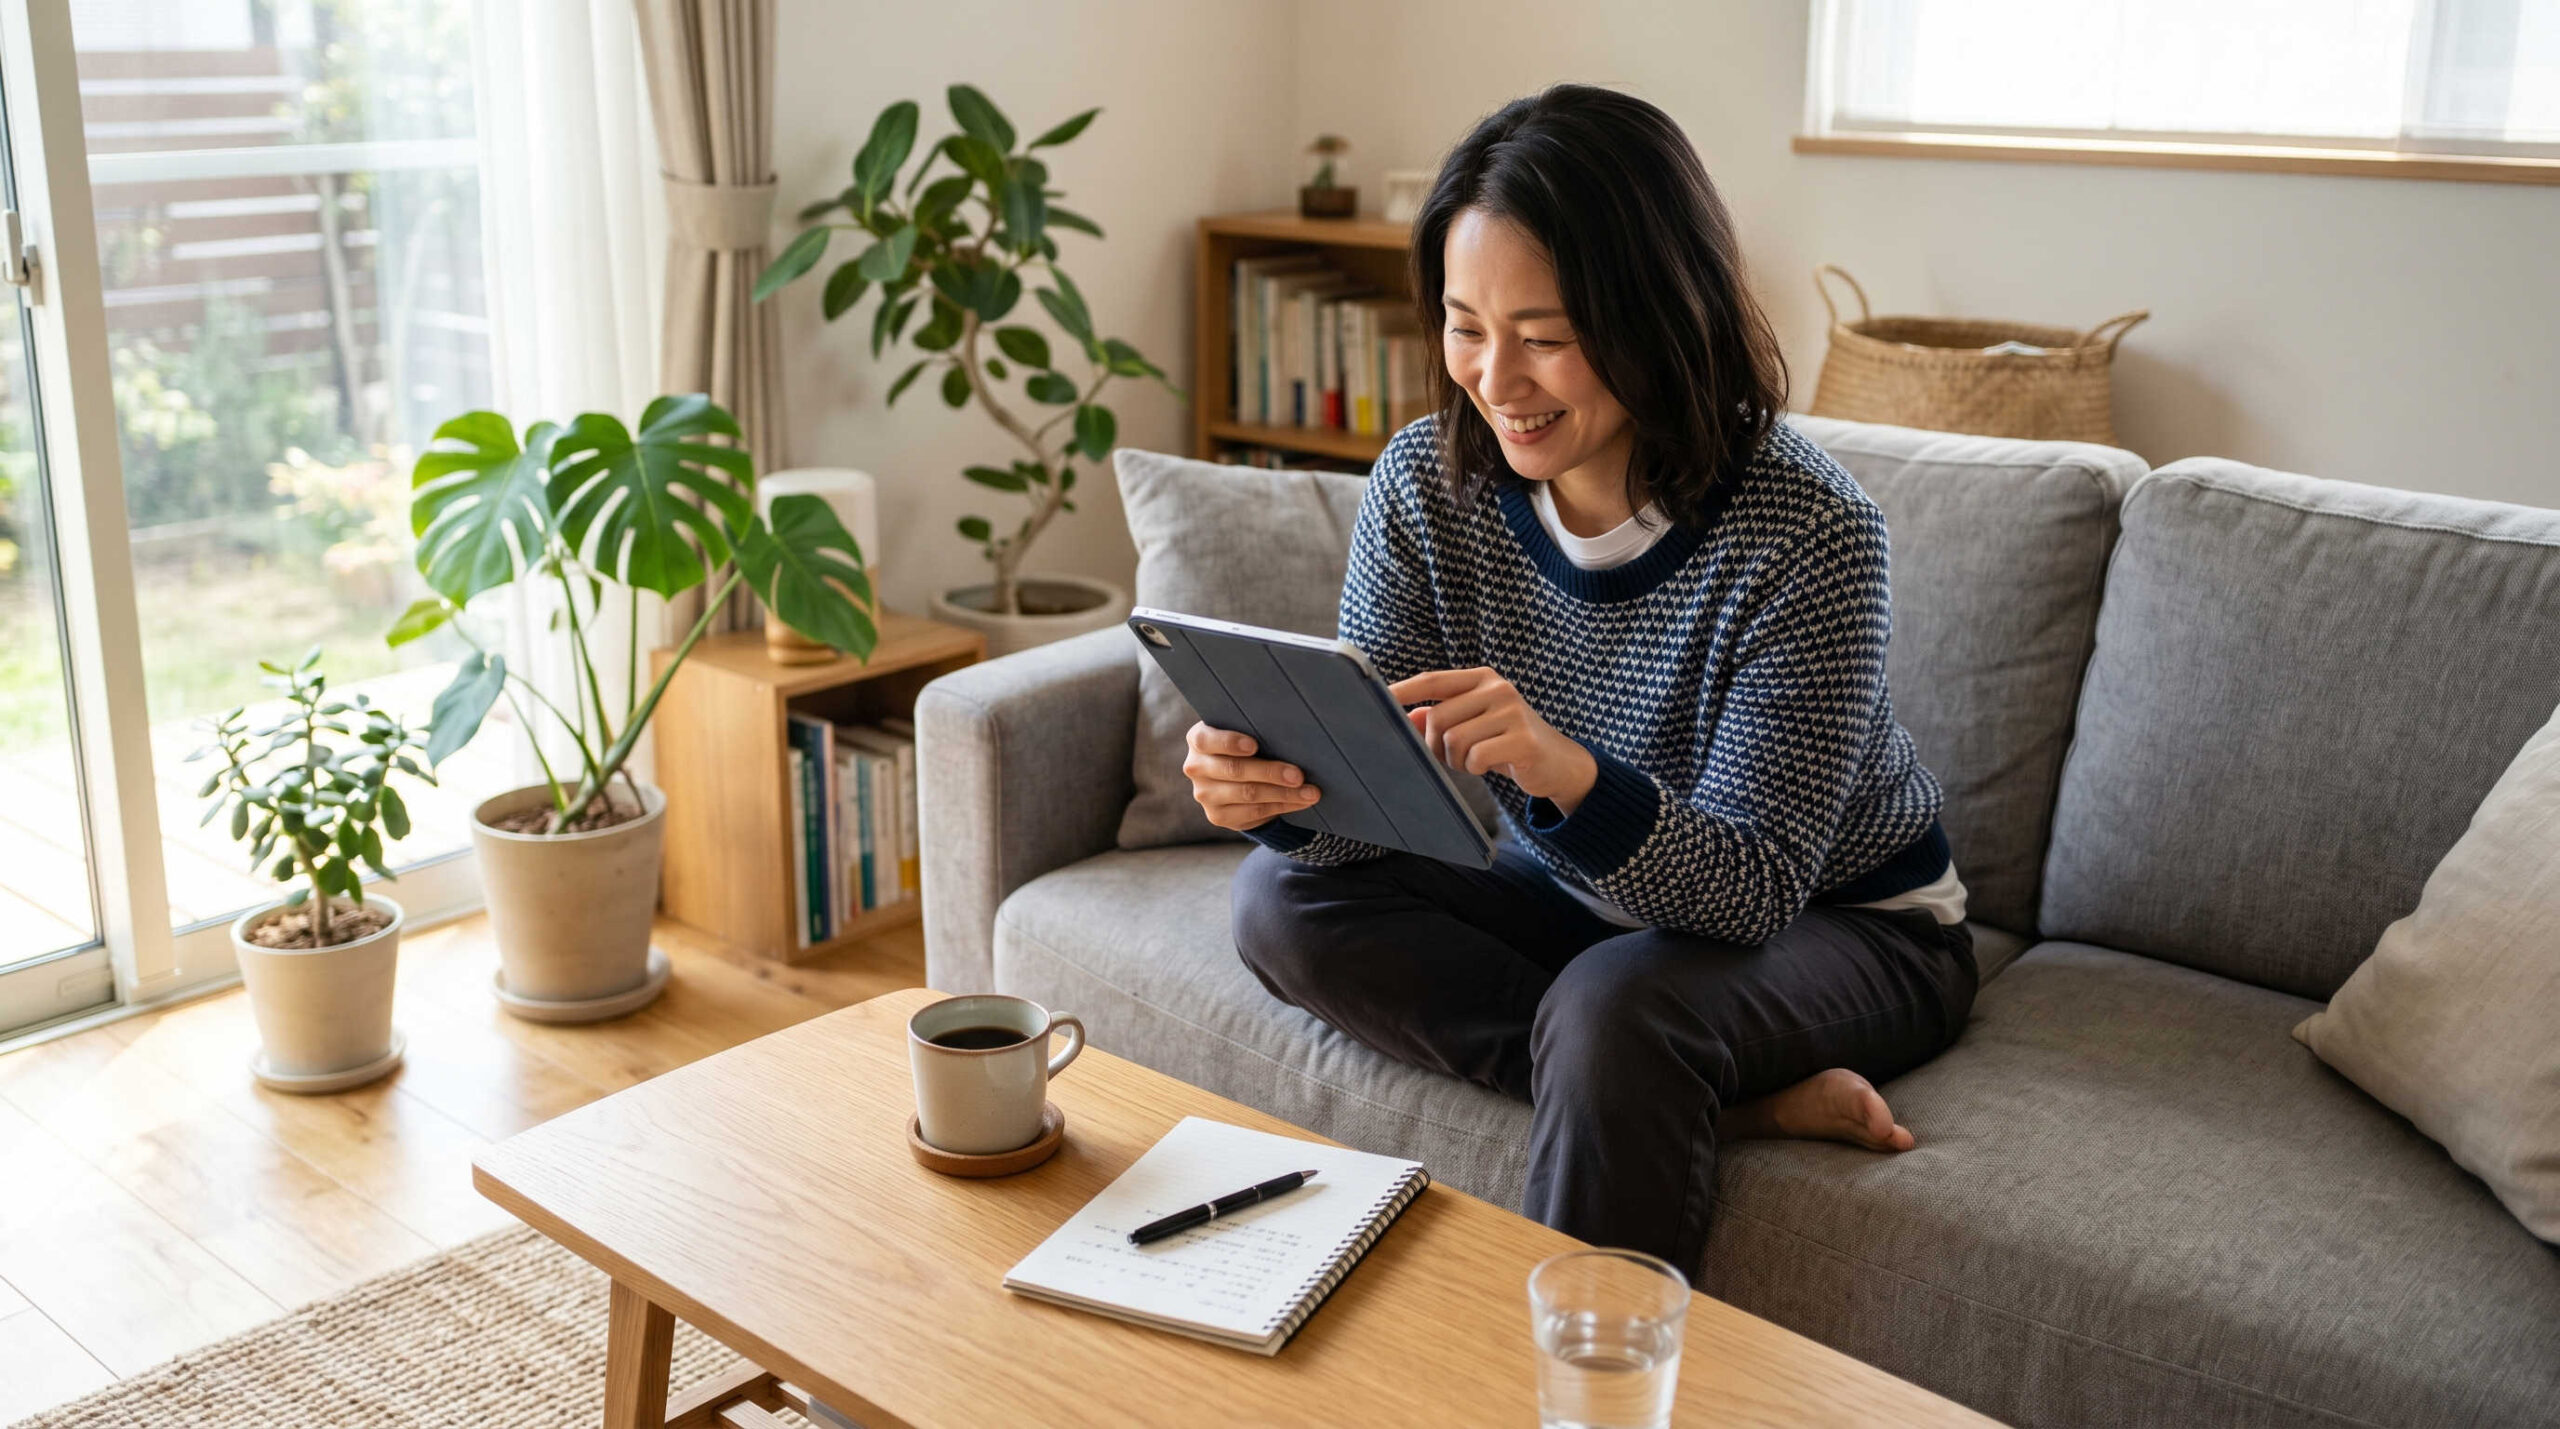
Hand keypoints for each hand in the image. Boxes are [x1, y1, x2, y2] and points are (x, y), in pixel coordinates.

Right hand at [1182, 722, 1320, 831]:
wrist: (1235, 778)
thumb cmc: (1246, 746)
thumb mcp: (1245, 732)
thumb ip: (1257, 730)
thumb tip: (1292, 735)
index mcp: (1198, 739)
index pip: (1206, 740)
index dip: (1229, 742)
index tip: (1255, 746)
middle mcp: (1196, 767)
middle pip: (1234, 770)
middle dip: (1271, 773)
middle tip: (1299, 775)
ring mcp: (1205, 795)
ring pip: (1248, 794)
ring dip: (1284, 793)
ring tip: (1311, 792)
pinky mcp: (1218, 816)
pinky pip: (1255, 812)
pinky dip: (1283, 806)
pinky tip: (1301, 801)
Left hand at [1392, 667, 1598, 813]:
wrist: (1556, 762)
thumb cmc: (1505, 743)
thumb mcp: (1473, 725)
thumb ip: (1441, 716)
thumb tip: (1404, 716)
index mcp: (1481, 679)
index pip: (1432, 681)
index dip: (1401, 691)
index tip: (1376, 700)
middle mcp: (1497, 688)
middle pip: (1437, 718)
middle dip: (1436, 746)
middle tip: (1454, 757)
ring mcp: (1512, 711)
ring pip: (1454, 740)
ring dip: (1457, 760)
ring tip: (1475, 761)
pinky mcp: (1523, 738)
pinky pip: (1476, 756)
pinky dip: (1475, 768)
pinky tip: (1490, 766)